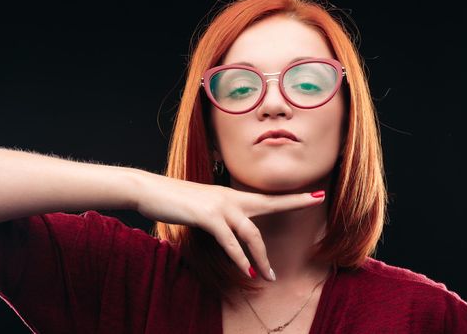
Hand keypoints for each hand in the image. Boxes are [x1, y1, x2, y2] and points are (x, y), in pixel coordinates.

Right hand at [135, 173, 324, 280]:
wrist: (149, 189)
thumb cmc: (174, 200)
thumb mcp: (202, 206)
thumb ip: (218, 215)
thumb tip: (228, 228)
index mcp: (230, 195)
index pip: (265, 197)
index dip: (289, 196)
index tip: (312, 194)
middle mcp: (230, 198)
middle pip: (269, 203)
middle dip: (294, 202)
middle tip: (317, 200)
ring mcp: (220, 206)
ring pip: (250, 233)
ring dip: (261, 257)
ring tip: (270, 277)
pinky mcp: (207, 216)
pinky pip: (229, 241)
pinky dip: (240, 258)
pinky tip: (248, 272)